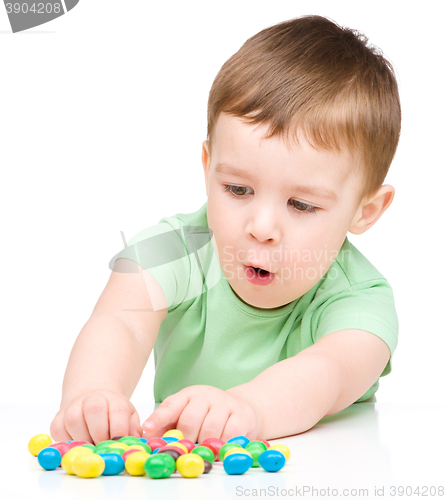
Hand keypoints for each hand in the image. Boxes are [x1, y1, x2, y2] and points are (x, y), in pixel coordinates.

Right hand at [50, 390, 142, 444]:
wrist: (91, 402)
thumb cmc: (112, 414)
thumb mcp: (128, 417)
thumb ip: (133, 428)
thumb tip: (135, 441)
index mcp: (113, 398)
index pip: (118, 410)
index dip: (120, 429)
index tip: (119, 443)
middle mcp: (92, 399)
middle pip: (95, 411)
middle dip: (101, 435)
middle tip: (104, 449)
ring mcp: (72, 408)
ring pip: (74, 422)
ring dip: (84, 440)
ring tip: (92, 449)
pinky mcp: (57, 421)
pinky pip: (59, 433)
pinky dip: (69, 444)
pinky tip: (79, 448)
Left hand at [141, 385, 261, 443]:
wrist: (241, 407)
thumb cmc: (208, 415)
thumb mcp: (187, 414)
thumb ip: (167, 425)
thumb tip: (148, 439)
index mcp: (188, 395)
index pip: (171, 405)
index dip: (159, 418)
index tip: (148, 429)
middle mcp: (206, 395)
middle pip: (189, 421)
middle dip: (185, 440)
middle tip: (186, 450)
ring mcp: (225, 402)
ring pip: (209, 430)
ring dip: (205, 445)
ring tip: (205, 449)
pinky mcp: (242, 414)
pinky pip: (229, 435)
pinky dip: (222, 445)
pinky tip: (220, 446)